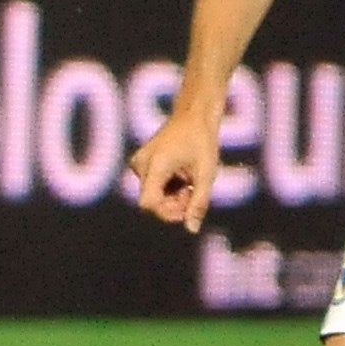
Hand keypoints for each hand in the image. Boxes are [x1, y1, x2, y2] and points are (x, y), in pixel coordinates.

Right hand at [127, 102, 224, 232]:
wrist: (193, 116)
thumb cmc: (203, 142)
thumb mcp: (206, 175)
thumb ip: (199, 203)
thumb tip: (192, 229)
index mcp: (155, 166)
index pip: (149, 204)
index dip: (168, 213)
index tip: (187, 207)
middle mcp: (141, 165)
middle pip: (152, 202)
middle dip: (174, 204)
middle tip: (193, 192)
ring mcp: (138, 163)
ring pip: (153, 195)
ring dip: (172, 196)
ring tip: (189, 181)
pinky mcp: (140, 164)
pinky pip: (152, 186)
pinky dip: (167, 187)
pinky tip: (180, 176)